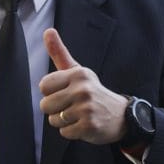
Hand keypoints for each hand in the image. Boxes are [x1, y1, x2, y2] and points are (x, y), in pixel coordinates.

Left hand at [39, 28, 128, 144]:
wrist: (121, 115)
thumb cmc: (92, 91)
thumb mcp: (77, 71)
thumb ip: (60, 53)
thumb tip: (48, 30)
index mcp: (78, 74)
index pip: (43, 86)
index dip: (51, 92)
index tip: (64, 92)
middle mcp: (82, 89)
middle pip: (45, 105)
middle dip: (55, 109)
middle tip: (72, 106)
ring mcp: (86, 108)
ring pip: (54, 120)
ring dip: (63, 121)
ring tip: (78, 115)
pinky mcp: (89, 126)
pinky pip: (64, 132)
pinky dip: (72, 132)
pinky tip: (84, 124)